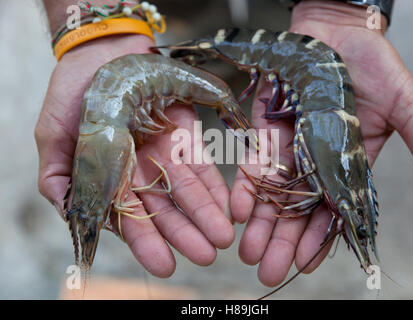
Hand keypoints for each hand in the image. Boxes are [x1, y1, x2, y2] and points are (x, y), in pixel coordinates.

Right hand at [35, 34, 233, 276]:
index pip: (129, 217)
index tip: (166, 264)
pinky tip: (228, 206)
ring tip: (223, 237)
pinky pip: (203, 164)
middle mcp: (140, 171)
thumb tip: (73, 218)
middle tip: (207, 255)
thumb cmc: (73, 92)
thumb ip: (59, 178)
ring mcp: (165, 154)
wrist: (101, 51)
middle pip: (164, 209)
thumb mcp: (52, 134)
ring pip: (187, 191)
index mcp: (109, 178)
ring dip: (206, 214)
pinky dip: (215, 186)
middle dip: (185, 233)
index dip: (147, 242)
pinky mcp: (186, 135)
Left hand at [231, 0, 412, 286]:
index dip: (319, 238)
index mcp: (348, 165)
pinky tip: (237, 210)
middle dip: (282, 241)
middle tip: (266, 271)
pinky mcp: (265, 129)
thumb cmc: (373, 66)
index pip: (334, 210)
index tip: (304, 264)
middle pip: (297, 210)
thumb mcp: (403, 104)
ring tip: (247, 253)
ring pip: (272, 194)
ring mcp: (289, 148)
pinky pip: (253, 162)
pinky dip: (245, 185)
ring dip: (260, 224)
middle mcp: (315, 163)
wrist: (337, 33)